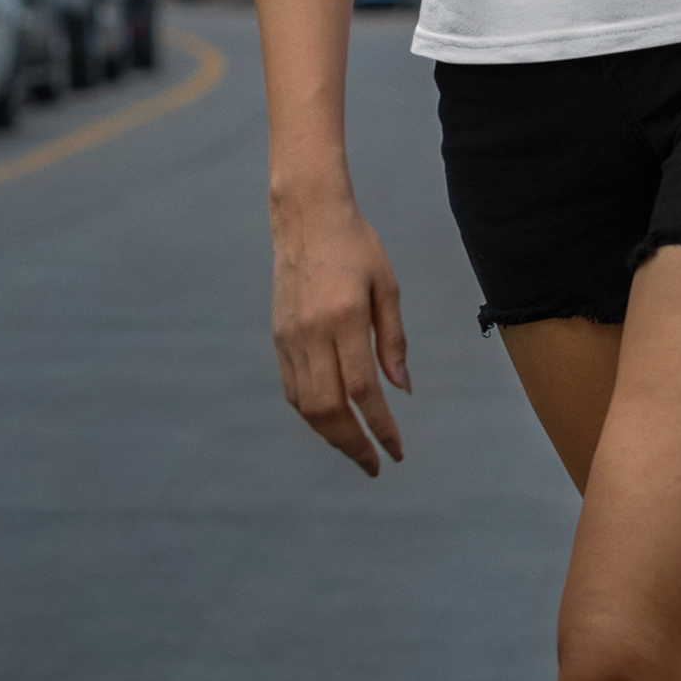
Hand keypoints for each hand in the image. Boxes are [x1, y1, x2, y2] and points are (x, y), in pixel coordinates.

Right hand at [270, 190, 409, 475]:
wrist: (307, 217)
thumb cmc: (356, 246)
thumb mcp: (387, 285)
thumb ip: (393, 340)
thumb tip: (402, 390)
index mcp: (345, 317)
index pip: (362, 388)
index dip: (379, 426)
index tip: (395, 450)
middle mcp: (312, 332)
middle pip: (328, 408)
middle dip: (353, 444)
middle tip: (375, 464)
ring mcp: (290, 336)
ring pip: (306, 405)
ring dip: (331, 436)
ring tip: (356, 449)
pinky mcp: (278, 337)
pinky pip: (292, 389)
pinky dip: (311, 414)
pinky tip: (331, 423)